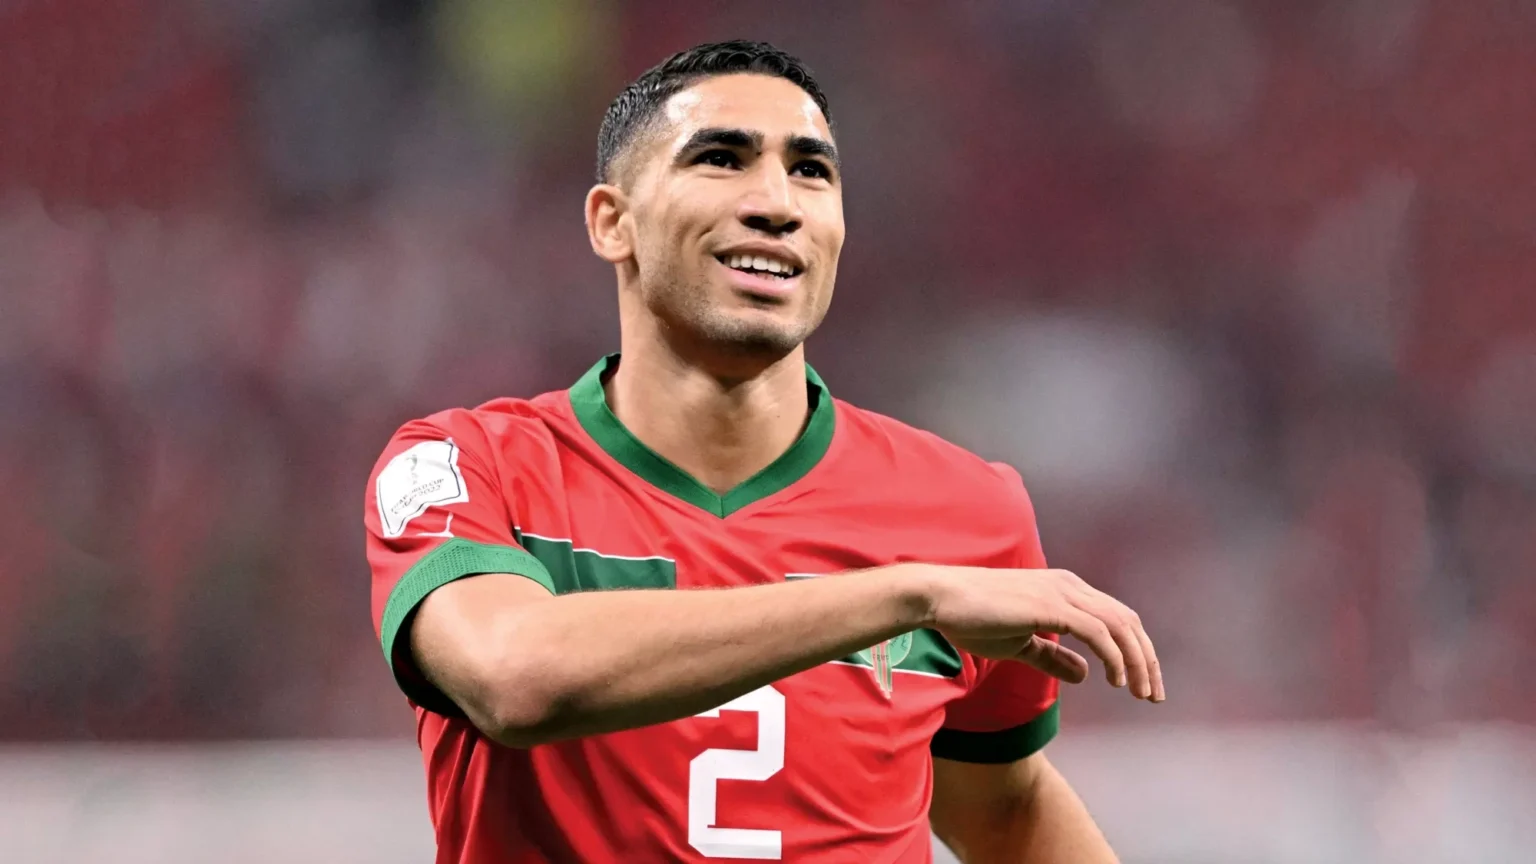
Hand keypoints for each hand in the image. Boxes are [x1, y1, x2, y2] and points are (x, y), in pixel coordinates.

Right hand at [916, 566, 1164, 702]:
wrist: (940, 598)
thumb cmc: (973, 618)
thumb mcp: (1020, 644)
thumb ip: (1053, 658)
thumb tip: (1086, 674)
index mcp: (1066, 590)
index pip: (1117, 619)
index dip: (1136, 652)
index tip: (1143, 683)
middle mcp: (1070, 586)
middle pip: (1128, 622)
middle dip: (1147, 659)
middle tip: (1154, 694)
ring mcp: (1062, 593)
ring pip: (1119, 627)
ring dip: (1137, 662)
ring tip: (1141, 693)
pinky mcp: (1051, 606)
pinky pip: (1097, 632)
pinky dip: (1113, 657)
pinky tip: (1115, 680)